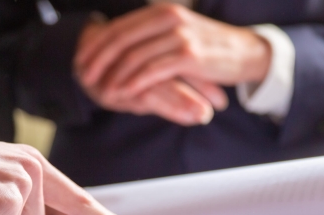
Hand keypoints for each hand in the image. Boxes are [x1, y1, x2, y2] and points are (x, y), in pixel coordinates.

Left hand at [75, 5, 269, 115]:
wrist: (243, 52)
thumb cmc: (205, 47)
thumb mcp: (176, 34)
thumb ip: (150, 37)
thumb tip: (120, 46)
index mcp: (160, 11)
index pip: (119, 26)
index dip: (96, 44)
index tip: (80, 59)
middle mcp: (168, 18)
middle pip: (122, 39)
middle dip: (98, 59)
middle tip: (83, 77)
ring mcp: (178, 35)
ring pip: (135, 56)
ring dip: (114, 75)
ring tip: (100, 90)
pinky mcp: (188, 55)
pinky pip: (153, 70)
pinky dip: (134, 82)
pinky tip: (122, 93)